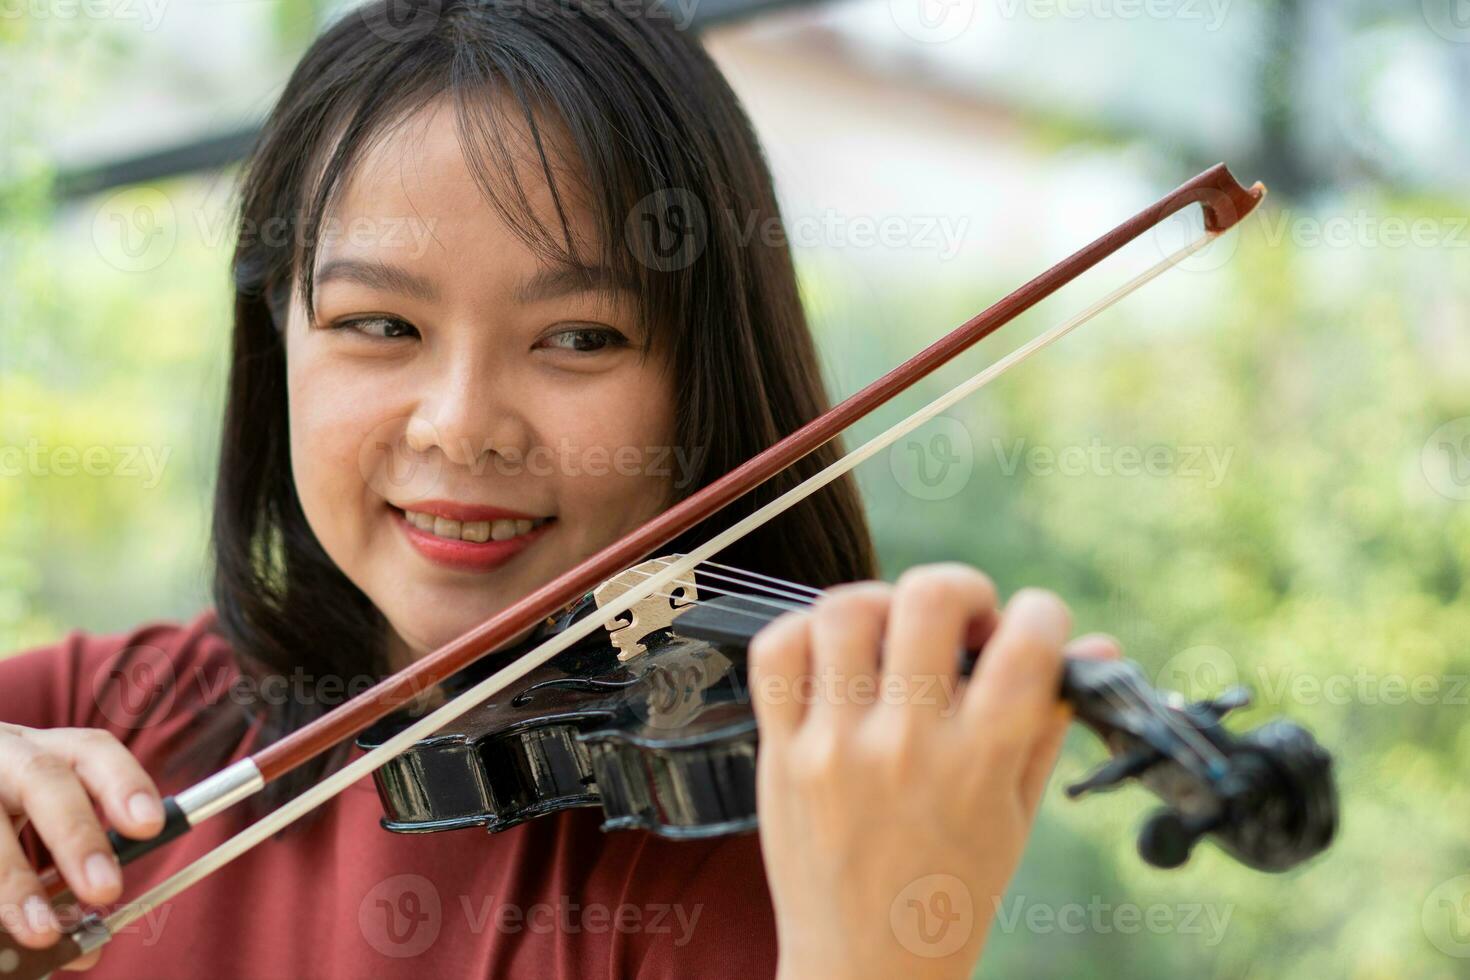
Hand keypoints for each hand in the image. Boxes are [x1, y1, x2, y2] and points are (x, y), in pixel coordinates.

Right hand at [0, 723, 165, 969]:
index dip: (125, 783)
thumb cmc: (1, 812)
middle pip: (42, 778)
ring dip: (15, 883)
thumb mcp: (38, 825)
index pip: (93, 750)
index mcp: (46, 752)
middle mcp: (5, 756)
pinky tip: (2, 930)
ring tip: (41, 932)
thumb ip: (70, 875)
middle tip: (105, 889)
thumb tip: (88, 950)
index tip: (151, 826)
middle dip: (76, 834)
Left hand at [750, 564, 1119, 979]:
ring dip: (880, 603)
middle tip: (962, 621)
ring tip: (893, 635)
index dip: (1043, 614)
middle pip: (930, 600)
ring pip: (845, 610)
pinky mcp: (781, 753)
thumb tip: (1096, 649)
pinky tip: (833, 656)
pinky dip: (804, 632)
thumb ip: (1048, 724)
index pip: (1027, 645)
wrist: (866, 969)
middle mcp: (906, 746)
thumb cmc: (950, 894)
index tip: (1035, 624)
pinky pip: (776, 653)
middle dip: (961, 589)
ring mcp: (835, 746)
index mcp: (979, 764)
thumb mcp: (1016, 815)